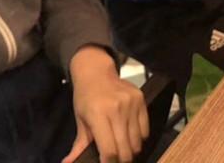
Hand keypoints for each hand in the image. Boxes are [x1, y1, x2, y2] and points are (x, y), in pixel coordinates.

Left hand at [63, 46, 148, 162]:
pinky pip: (145, 131)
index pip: (109, 150)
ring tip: (120, 145)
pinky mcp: (141, 100)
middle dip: (120, 160)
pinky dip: (138, 138)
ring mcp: (130, 104)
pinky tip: (128, 134)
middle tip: (113, 157)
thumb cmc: (85, 96)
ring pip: (137, 144)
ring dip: (130, 150)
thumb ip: (78, 144)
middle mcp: (116, 108)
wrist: (96, 71)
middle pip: (125, 151)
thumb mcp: (79, 119)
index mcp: (98, 114)